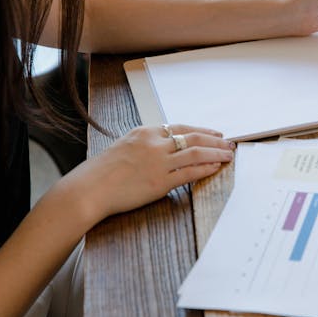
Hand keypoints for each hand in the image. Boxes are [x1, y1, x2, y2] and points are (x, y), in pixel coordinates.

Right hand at [50, 124, 234, 222]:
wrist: (89, 189)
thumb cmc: (101, 172)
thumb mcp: (123, 148)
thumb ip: (144, 146)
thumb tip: (162, 149)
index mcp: (144, 133)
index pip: (180, 127)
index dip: (201, 130)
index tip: (215, 133)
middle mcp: (153, 144)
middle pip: (192, 137)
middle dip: (214, 140)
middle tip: (229, 143)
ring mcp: (158, 162)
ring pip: (195, 152)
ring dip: (216, 153)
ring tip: (228, 155)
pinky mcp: (160, 182)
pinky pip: (189, 173)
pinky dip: (205, 168)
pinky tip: (215, 168)